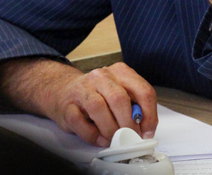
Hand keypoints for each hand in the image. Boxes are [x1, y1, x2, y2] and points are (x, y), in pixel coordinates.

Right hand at [0, 59, 156, 146]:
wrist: (62, 90)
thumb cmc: (96, 94)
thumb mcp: (119, 92)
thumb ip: (133, 105)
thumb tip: (145, 128)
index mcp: (120, 72)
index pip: (143, 90)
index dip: (149, 114)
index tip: (148, 131)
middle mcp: (101, 76)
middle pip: (120, 99)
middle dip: (128, 123)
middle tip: (131, 137)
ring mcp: (83, 88)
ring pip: (99, 109)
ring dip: (110, 129)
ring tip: (115, 139)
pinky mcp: (67, 104)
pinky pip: (80, 122)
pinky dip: (92, 135)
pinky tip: (99, 138)